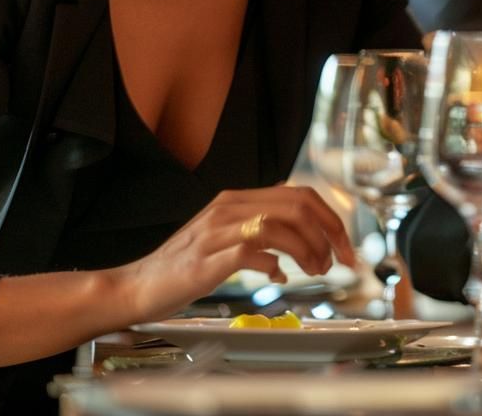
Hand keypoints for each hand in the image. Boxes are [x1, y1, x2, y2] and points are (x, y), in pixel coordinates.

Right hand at [113, 185, 358, 322]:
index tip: (345, 245)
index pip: (300, 195)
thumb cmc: (183, 268)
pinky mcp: (207, 259)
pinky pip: (253, 252)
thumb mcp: (226, 237)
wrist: (136, 287)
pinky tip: (278, 278)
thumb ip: (261, 230)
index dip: (331, 218)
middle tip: (339, 261)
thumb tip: (303, 237)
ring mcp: (217, 232)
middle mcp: (228, 209)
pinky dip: (275, 265)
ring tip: (315, 271)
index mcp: (237, 200)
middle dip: (329, 234)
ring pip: (281, 226)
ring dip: (308, 251)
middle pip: (298, 206)